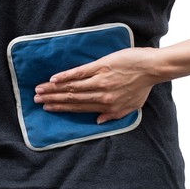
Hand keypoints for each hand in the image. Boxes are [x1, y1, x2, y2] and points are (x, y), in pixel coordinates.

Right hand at [34, 47, 160, 123]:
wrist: (152, 68)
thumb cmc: (142, 86)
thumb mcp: (131, 106)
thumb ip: (114, 115)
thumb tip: (98, 122)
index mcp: (107, 105)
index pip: (79, 108)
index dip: (62, 108)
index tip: (48, 108)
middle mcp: (100, 95)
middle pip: (72, 98)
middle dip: (53, 99)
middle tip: (37, 99)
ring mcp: (99, 80)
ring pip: (72, 87)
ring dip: (54, 89)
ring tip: (40, 89)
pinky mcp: (100, 66)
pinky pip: (79, 73)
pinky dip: (65, 76)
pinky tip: (54, 78)